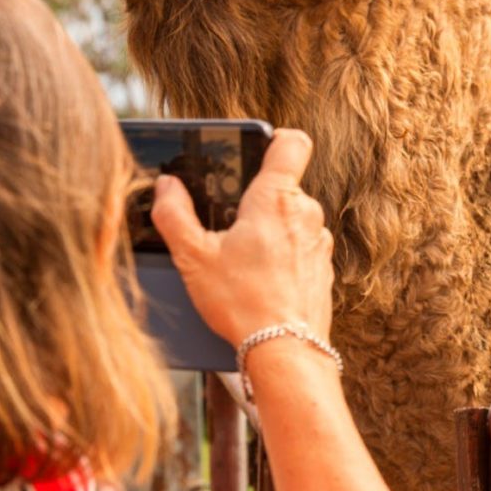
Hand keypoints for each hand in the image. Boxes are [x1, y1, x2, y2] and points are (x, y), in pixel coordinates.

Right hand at [151, 128, 334, 345]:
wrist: (284, 350)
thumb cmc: (241, 302)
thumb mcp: (193, 257)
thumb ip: (174, 214)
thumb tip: (167, 186)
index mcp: (275, 198)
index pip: (292, 142)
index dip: (273, 140)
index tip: (253, 152)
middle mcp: (305, 213)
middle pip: (284, 186)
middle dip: (256, 201)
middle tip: (230, 228)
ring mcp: (320, 240)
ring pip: (293, 219)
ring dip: (271, 231)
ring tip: (243, 260)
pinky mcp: (324, 267)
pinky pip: (302, 247)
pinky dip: (284, 256)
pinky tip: (262, 279)